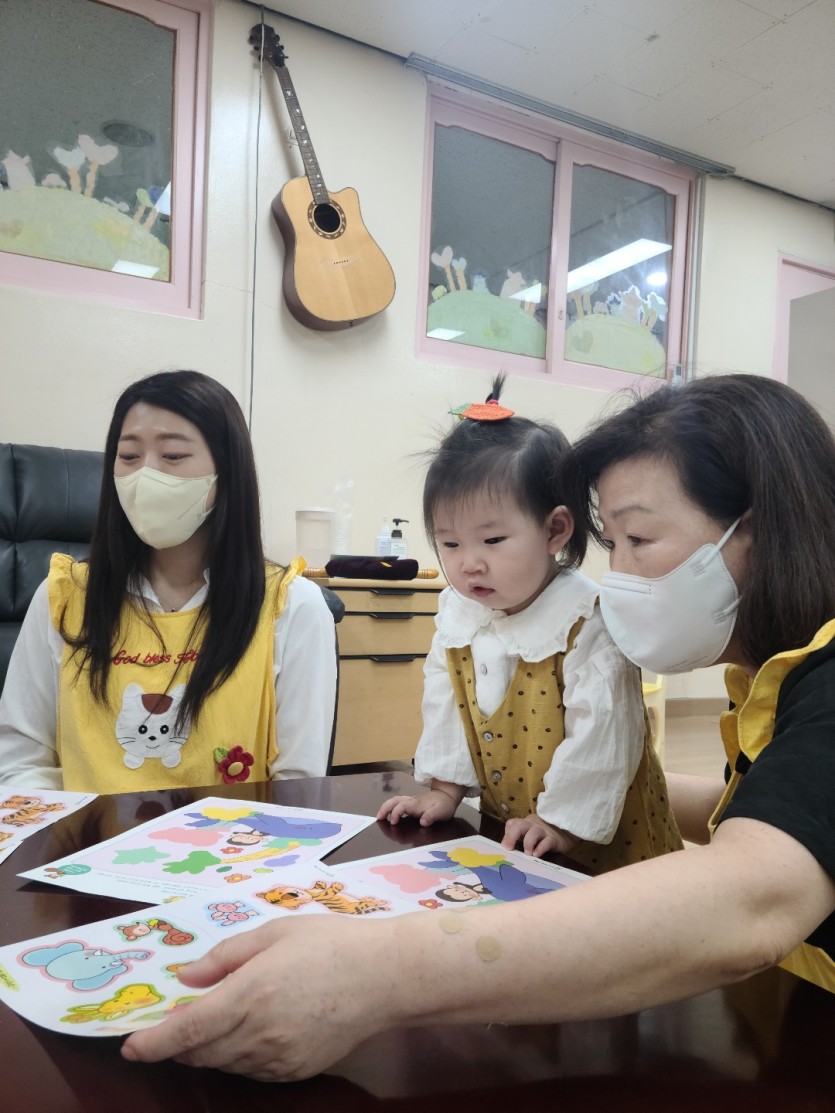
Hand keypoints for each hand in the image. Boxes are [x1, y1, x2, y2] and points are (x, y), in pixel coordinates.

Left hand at [122, 917, 397, 1081]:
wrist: (385, 976)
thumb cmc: (330, 942)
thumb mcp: (275, 933)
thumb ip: (227, 956)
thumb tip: (187, 977)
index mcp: (251, 993)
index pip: (188, 1030)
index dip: (154, 1042)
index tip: (131, 1046)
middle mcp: (260, 1033)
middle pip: (201, 1052)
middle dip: (179, 1042)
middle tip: (174, 1022)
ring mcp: (279, 1058)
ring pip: (225, 1064)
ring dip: (209, 1048)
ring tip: (215, 1021)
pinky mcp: (297, 1070)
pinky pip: (252, 1070)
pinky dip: (238, 1056)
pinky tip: (250, 1033)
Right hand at [376, 785, 461, 825]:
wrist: (448, 795)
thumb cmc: (444, 805)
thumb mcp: (441, 812)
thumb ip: (431, 816)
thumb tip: (422, 822)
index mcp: (417, 804)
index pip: (401, 806)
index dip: (395, 814)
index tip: (393, 823)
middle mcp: (411, 801)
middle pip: (394, 801)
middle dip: (384, 808)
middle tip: (378, 818)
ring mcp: (411, 801)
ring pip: (395, 800)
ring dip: (386, 807)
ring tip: (380, 816)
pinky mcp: (412, 802)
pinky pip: (398, 802)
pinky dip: (391, 806)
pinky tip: (389, 813)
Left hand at [501, 814, 577, 857]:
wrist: (564, 833)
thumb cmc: (541, 836)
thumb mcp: (528, 835)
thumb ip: (517, 838)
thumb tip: (505, 846)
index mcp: (524, 824)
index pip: (512, 823)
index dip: (507, 833)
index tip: (505, 846)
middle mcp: (532, 825)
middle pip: (519, 825)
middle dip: (512, 836)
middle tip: (509, 848)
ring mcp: (543, 831)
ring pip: (533, 832)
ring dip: (528, 843)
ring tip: (527, 853)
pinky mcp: (553, 839)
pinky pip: (546, 842)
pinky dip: (540, 848)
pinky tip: (537, 855)